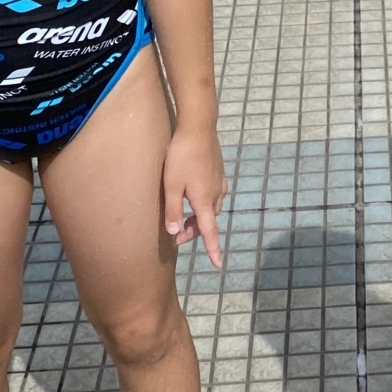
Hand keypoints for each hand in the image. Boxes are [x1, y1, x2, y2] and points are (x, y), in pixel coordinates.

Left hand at [162, 124, 226, 266]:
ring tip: (184, 215)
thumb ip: (173, 211)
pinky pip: (215, 194)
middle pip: (208, 220)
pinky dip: (206, 202)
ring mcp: (219, 181)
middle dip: (195, 231)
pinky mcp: (219, 171)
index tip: (218, 264)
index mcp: (204, 201)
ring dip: (200, 216)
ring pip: (212, 207)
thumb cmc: (181, 156)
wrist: (199, 127)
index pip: (210, 232)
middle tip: (176, 235)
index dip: (213, 249)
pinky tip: (198, 194)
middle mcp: (216, 194)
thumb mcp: (171, 186)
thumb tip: (175, 233)